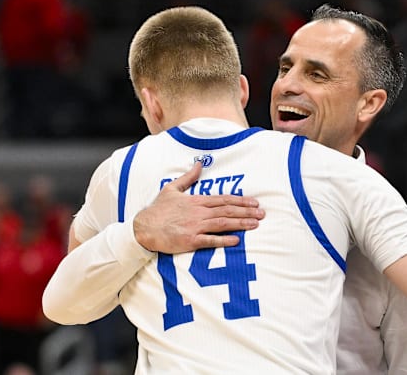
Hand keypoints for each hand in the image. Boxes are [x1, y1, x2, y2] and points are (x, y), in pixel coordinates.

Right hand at [134, 162, 264, 252]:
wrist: (144, 228)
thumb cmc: (158, 210)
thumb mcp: (172, 188)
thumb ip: (188, 177)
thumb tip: (199, 164)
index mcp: (196, 200)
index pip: (223, 199)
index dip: (241, 200)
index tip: (255, 203)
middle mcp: (198, 212)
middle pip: (227, 210)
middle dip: (247, 211)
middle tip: (262, 214)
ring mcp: (195, 226)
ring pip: (223, 223)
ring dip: (240, 223)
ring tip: (255, 224)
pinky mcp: (190, 240)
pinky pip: (210, 240)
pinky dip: (224, 240)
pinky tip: (236, 240)